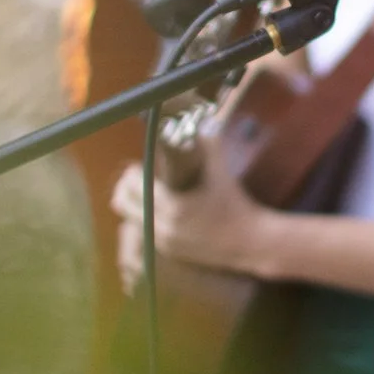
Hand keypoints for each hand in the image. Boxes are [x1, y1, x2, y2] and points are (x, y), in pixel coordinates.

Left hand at [108, 161, 271, 288]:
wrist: (250, 243)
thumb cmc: (236, 205)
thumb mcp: (222, 174)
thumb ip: (209, 146)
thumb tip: (202, 121)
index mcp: (174, 207)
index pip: (135, 185)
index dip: (133, 171)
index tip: (142, 164)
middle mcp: (164, 227)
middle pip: (123, 203)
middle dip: (126, 187)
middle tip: (138, 176)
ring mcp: (164, 242)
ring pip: (129, 219)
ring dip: (132, 203)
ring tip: (145, 191)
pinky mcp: (168, 251)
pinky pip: (142, 232)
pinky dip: (142, 218)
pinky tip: (154, 208)